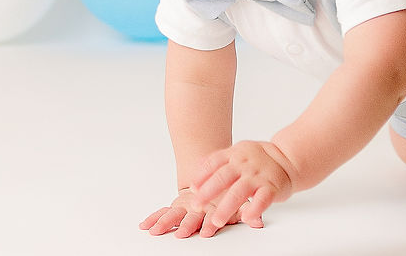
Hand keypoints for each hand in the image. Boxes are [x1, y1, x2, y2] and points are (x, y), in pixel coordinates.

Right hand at [139, 187, 259, 237]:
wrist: (218, 171)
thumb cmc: (230, 191)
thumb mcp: (240, 200)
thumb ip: (249, 212)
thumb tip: (260, 223)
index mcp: (215, 203)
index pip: (213, 214)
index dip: (211, 222)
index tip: (209, 231)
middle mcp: (200, 204)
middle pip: (192, 215)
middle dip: (188, 224)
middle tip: (183, 234)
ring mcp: (187, 204)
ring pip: (176, 213)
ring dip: (166, 222)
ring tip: (156, 231)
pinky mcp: (178, 205)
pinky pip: (165, 211)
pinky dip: (155, 217)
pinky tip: (145, 225)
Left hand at [189, 140, 294, 234]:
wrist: (288, 158)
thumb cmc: (259, 158)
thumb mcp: (239, 151)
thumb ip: (220, 159)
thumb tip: (197, 166)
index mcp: (236, 154)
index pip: (214, 162)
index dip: (202, 175)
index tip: (192, 188)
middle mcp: (245, 164)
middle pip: (223, 177)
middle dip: (208, 193)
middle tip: (196, 206)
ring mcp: (258, 175)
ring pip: (240, 191)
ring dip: (227, 207)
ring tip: (217, 220)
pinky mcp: (271, 187)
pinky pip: (262, 199)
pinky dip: (254, 209)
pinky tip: (246, 218)